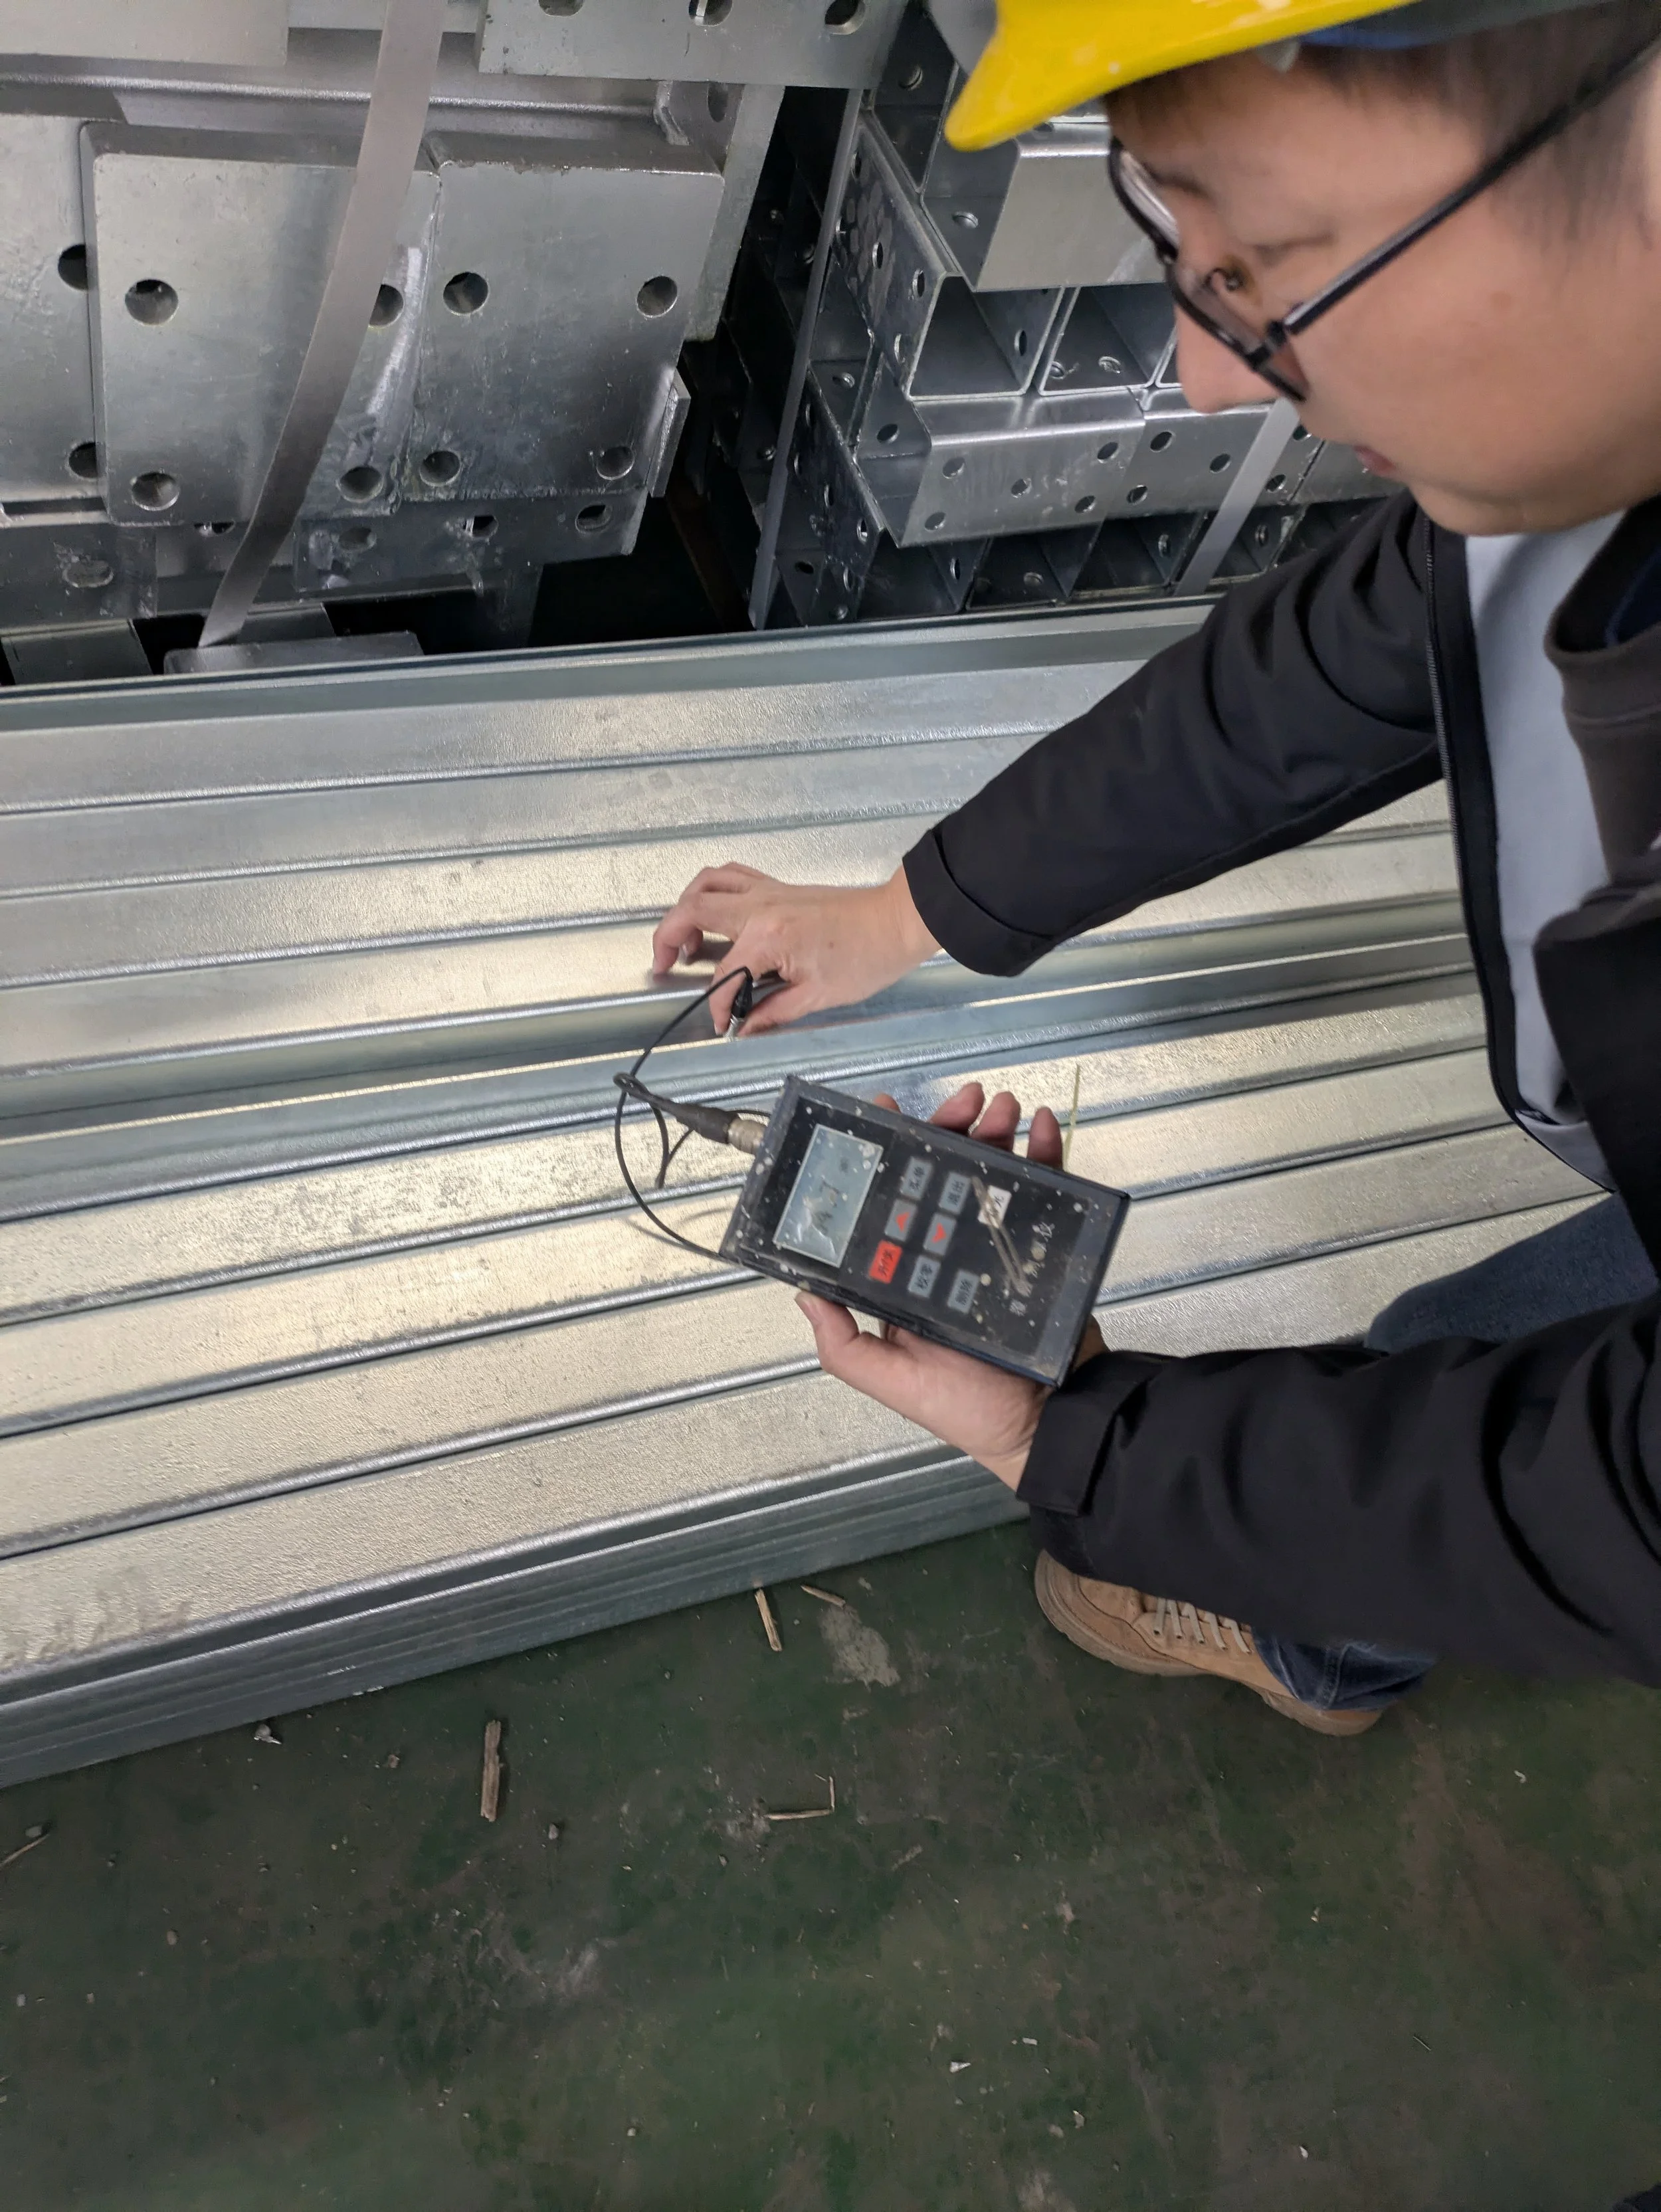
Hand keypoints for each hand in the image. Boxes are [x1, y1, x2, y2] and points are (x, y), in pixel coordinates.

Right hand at [650, 863, 938, 1035]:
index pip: (725, 975)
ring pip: (706, 884)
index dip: (719, 1005)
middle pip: (692, 911)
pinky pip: (731, 876)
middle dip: (667, 940)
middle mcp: (761, 906)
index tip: (725, 1022)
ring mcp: (769, 890)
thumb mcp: (819, 996)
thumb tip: (747, 1025)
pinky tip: (713, 911)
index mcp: (769, 936)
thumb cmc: (870, 954)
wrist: (898, 921)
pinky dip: (711, 890)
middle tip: (662, 964)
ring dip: (684, 907)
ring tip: (683, 938)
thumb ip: (774, 1011)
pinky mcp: (779, 886)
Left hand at [795, 1083, 1104, 1490]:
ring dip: (994, 1132)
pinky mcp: (1039, 1248)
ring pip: (989, 1173)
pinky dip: (1044, 1154)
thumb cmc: (972, 1412)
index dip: (887, 1158)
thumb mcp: (894, 1383)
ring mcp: (994, 1247)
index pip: (889, 1204)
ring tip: (1001, 1111)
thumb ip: (844, 1344)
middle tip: (963, 1101)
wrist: (1051, 1425)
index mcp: (906, 1277)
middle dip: (949, 1129)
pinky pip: (1042, 1193)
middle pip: (942, 1175)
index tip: (886, 1115)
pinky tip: (1038, 1130)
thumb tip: (801, 1292)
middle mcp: (946, 1254)